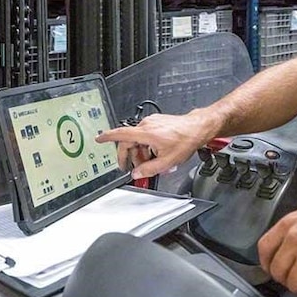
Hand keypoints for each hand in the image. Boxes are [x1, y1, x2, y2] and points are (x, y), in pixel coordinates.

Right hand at [95, 110, 217, 178]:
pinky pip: (146, 135)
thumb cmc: (185, 140)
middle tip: (132, 167)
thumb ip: (148, 170)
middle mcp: (146, 125)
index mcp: (145, 133)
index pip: (120, 134)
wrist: (198, 128)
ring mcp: (151, 122)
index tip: (99, 139)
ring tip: (150, 163)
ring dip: (141, 152)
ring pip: (138, 140)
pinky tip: (156, 154)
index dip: (107, 137)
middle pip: (129, 141)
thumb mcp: (167, 161)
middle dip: (130, 156)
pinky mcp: (157, 122)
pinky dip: (147, 146)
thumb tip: (136, 173)